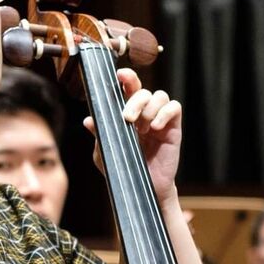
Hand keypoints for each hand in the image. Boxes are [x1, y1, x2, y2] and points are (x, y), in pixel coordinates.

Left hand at [85, 68, 182, 206]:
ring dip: (149, 109)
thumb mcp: (106, 153)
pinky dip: (164, 113)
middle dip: (135, 100)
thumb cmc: (123, 168)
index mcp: (128, 113)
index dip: (127, 78)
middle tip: (127, 118)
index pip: (128, 89)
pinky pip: (174, 108)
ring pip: (160, 96)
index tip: (120, 75)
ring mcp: (160, 119)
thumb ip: (99, 135)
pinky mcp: (173, 128)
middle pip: (143, 90)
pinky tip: (155, 128)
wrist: (142, 188)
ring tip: (143, 129)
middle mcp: (144, 112)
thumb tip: (88, 120)